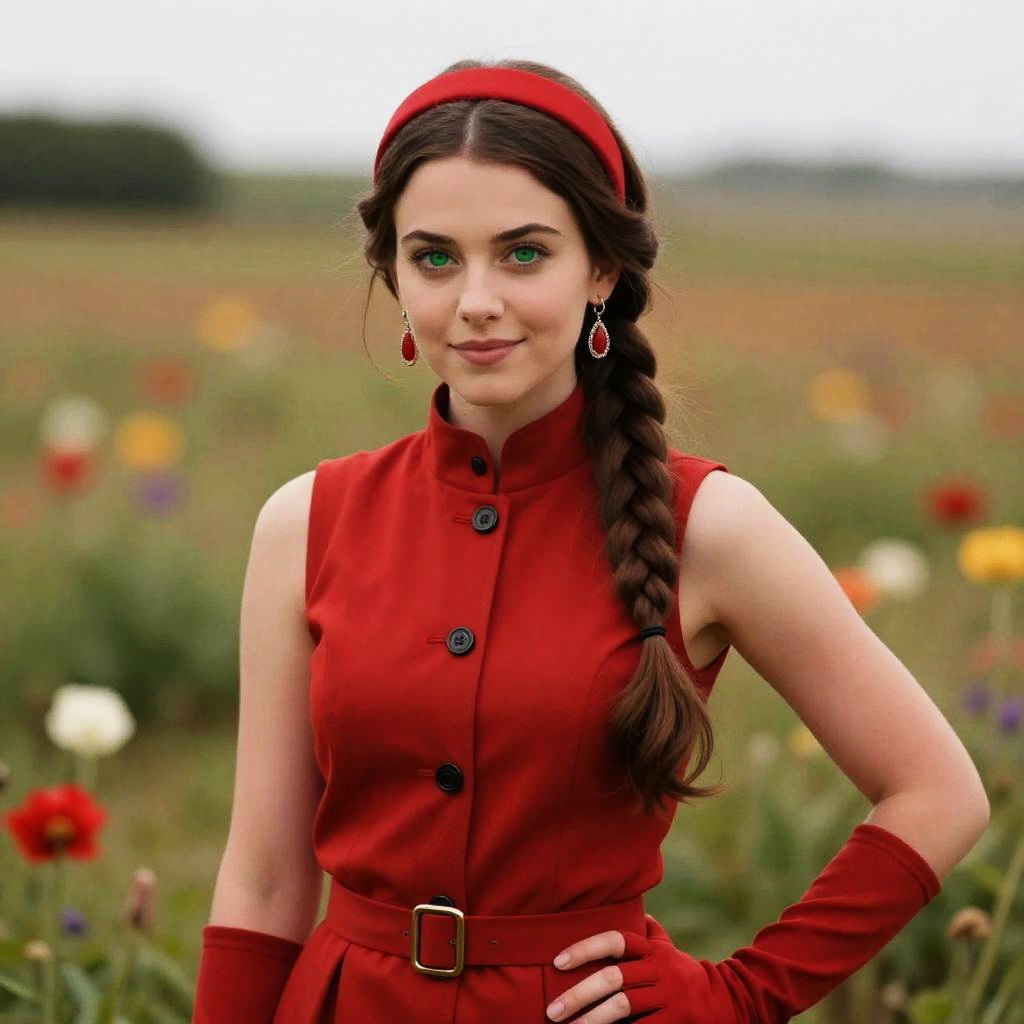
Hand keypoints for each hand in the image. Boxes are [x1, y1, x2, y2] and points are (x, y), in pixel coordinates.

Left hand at [545, 913, 733, 1022]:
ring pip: (622, 1007)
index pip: (615, 940)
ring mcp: (666, 997)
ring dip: (592, 1021)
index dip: (586, 948)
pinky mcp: (673, 1022)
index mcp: (651, 949)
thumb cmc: (682, 972)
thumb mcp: (665, 947)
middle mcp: (657, 970)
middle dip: (579, 995)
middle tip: (552, 1011)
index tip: (558, 961)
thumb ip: (645, 931)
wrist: (727, 1001)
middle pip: (613, 979)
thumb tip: (626, 904)